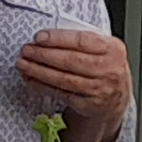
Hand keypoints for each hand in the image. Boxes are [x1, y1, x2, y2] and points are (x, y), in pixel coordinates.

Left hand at [15, 27, 132, 127]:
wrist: (117, 99)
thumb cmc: (105, 68)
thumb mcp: (103, 49)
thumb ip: (83, 41)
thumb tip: (49, 36)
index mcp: (113, 49)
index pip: (82, 40)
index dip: (58, 38)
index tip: (39, 37)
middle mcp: (108, 70)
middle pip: (70, 60)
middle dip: (44, 54)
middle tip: (27, 50)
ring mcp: (99, 89)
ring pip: (63, 79)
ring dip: (39, 71)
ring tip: (24, 64)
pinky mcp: (87, 105)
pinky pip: (60, 93)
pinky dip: (43, 86)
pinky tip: (31, 79)